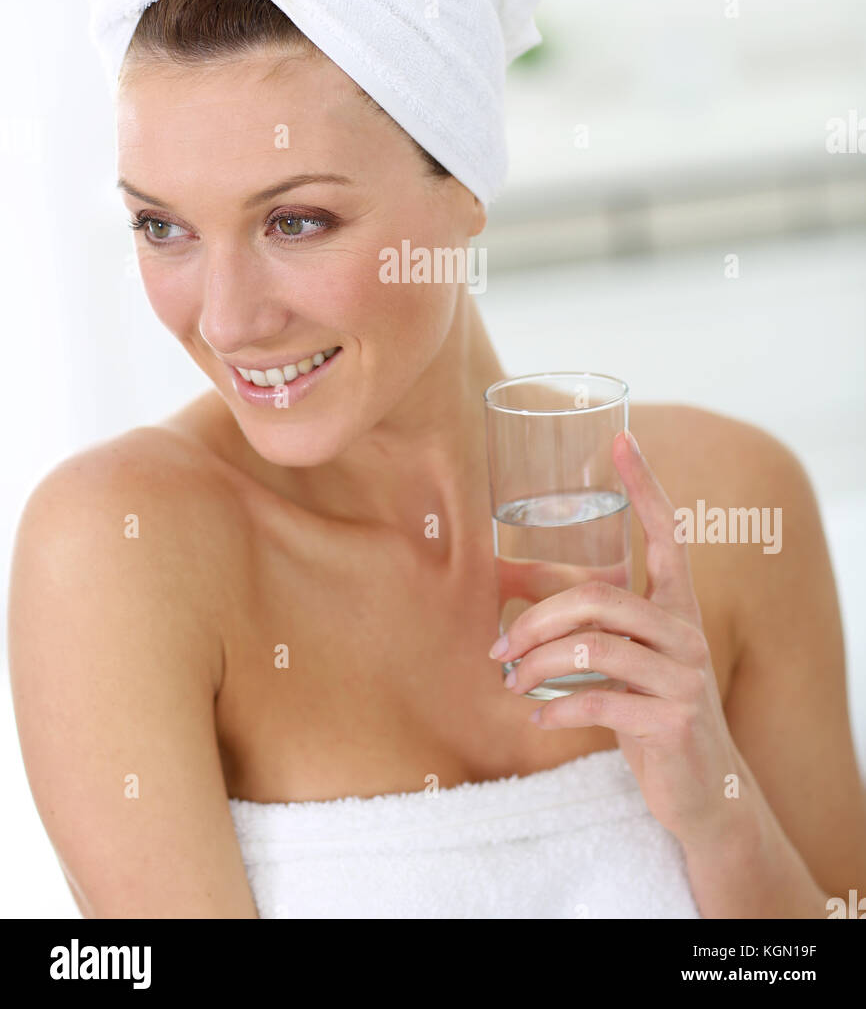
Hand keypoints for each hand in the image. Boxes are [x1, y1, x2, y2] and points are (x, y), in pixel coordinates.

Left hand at [489, 429, 738, 845]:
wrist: (705, 790)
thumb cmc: (651, 708)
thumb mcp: (624, 657)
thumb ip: (582, 618)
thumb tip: (503, 575)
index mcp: (678, 605)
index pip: (667, 533)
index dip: (646, 486)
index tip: (622, 439)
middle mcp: (688, 632)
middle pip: (600, 598)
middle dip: (535, 619)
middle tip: (498, 648)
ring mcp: (686, 677)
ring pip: (593, 648)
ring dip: (536, 666)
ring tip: (511, 684)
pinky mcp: (673, 721)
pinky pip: (599, 702)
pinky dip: (557, 709)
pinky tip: (538, 719)